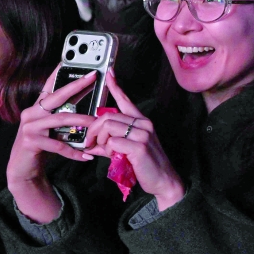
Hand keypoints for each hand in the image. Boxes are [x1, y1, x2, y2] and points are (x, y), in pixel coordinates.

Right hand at [6, 67, 97, 222]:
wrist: (22, 166)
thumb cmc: (42, 144)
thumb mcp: (51, 127)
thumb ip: (63, 116)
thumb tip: (88, 109)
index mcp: (38, 107)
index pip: (49, 86)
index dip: (58, 72)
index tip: (69, 59)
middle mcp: (32, 113)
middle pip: (57, 97)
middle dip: (76, 85)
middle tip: (93, 77)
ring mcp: (30, 126)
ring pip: (62, 120)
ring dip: (83, 122)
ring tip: (98, 124)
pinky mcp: (31, 141)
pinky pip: (59, 145)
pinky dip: (75, 151)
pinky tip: (87, 155)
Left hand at [84, 72, 183, 209]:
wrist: (163, 180)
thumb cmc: (145, 165)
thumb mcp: (126, 150)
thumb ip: (109, 144)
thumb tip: (90, 144)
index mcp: (141, 121)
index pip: (126, 100)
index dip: (115, 86)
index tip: (109, 73)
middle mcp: (143, 123)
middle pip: (108, 116)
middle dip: (93, 130)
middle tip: (90, 143)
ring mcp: (143, 133)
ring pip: (108, 127)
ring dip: (99, 140)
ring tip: (104, 151)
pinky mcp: (139, 146)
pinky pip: (112, 141)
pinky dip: (108, 150)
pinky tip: (114, 156)